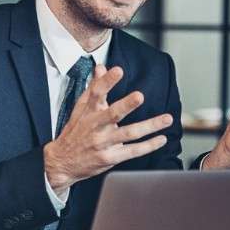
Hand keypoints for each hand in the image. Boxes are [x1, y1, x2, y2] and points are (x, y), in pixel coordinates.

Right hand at [43, 65, 171, 191]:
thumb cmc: (75, 132)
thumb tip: (101, 67)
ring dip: (150, 126)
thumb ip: (94, 88)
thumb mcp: (80, 109)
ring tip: (167, 118)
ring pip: (129, 133)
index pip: (96, 93)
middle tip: (139, 96)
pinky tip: (161, 139)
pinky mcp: (110, 158)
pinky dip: (148, 146)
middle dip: (126, 105)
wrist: (62, 162)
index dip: (106, 81)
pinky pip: (132, 151)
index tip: (117, 70)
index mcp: (88, 112)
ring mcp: (103, 143)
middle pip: (112, 114)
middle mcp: (95, 127)